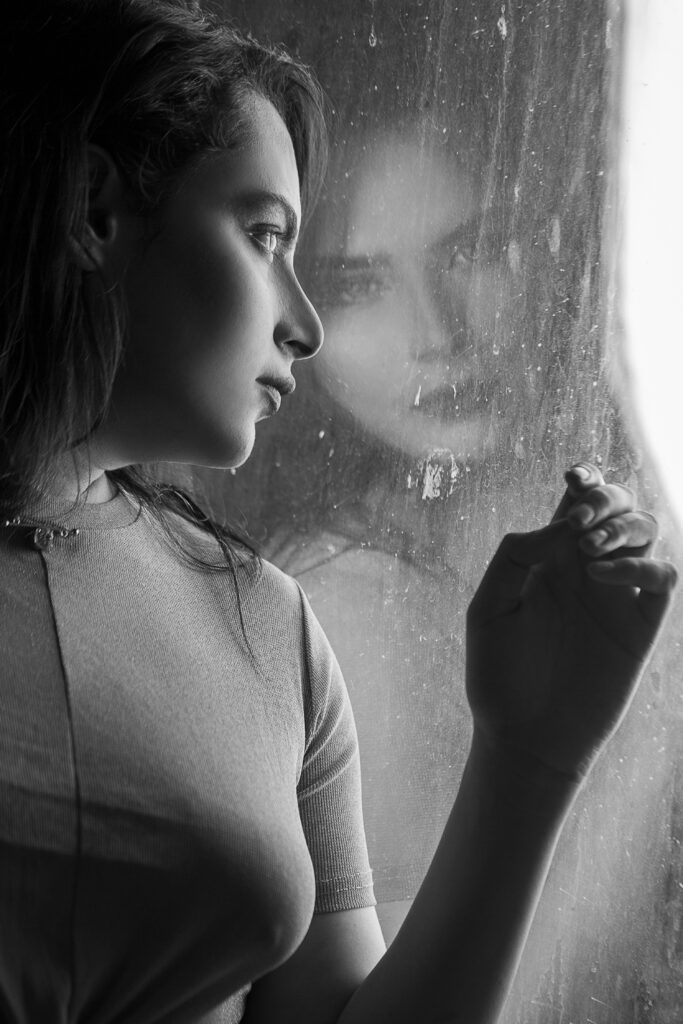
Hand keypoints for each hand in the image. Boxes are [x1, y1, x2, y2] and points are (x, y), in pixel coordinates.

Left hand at [466, 463, 677, 778]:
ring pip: (647, 532)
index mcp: (549, 559)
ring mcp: (616, 596)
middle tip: (580, 526)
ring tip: (590, 550)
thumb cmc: (498, 675)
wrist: (525, 738)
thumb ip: (515, 557)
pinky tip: (604, 575)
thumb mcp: (488, 610)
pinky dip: (643, 564)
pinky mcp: (639, 626)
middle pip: (618, 506)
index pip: (577, 502)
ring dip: (624, 525)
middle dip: (605, 498)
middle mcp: (586, 570)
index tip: (573, 476)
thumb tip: (559, 526)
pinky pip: (662, 577)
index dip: (585, 478)